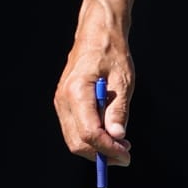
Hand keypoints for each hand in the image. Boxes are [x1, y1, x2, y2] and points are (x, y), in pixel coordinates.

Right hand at [54, 0, 134, 166]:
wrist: (97, 32)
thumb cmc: (111, 52)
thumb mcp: (123, 81)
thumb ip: (118, 111)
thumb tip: (117, 137)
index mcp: (77, 91)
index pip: (89, 133)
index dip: (108, 149)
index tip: (126, 154)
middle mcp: (63, 99)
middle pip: (78, 142)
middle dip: (101, 153)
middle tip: (125, 153)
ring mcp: (61, 102)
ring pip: (74, 139)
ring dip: (96, 147)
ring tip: (120, 143)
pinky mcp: (64, 103)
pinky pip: (75, 129)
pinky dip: (91, 137)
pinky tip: (109, 131)